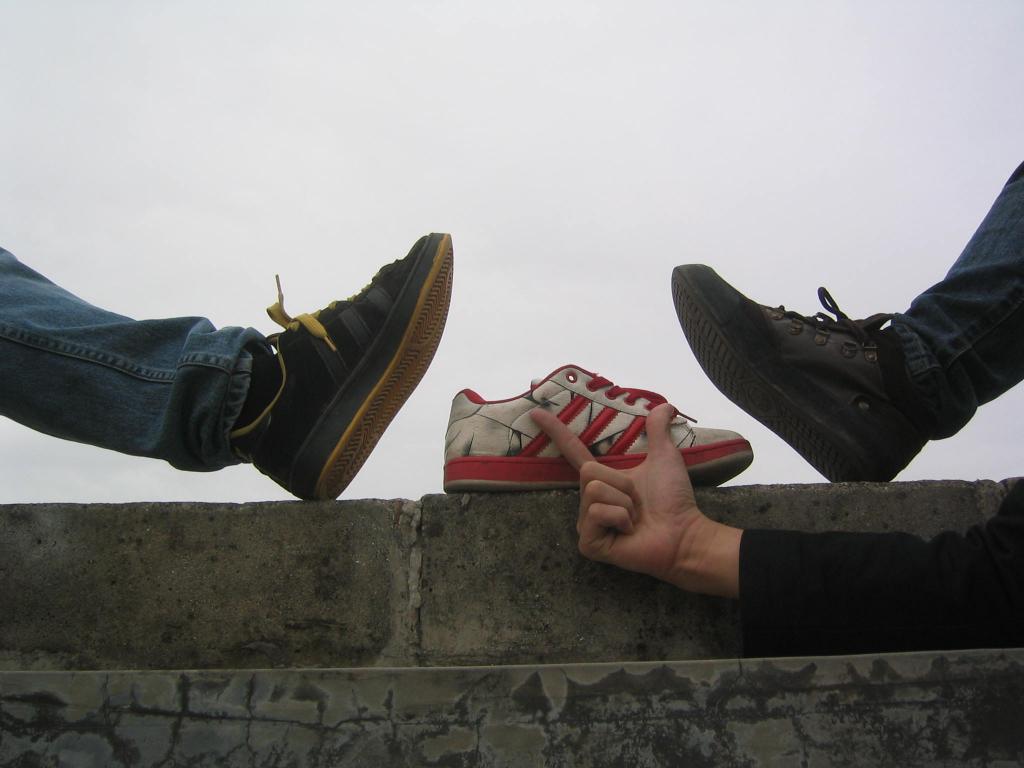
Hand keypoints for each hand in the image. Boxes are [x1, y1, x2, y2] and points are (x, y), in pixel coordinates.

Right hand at [530, 402, 740, 597]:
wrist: (682, 534)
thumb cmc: (674, 500)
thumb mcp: (665, 457)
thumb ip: (658, 431)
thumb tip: (666, 405)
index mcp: (601, 480)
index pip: (573, 450)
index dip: (556, 431)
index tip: (536, 412)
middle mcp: (590, 501)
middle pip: (589, 472)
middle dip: (621, 483)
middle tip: (637, 501)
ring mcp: (587, 523)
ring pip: (594, 491)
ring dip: (624, 501)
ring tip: (635, 517)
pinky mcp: (589, 543)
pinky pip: (598, 513)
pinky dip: (621, 518)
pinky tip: (628, 531)